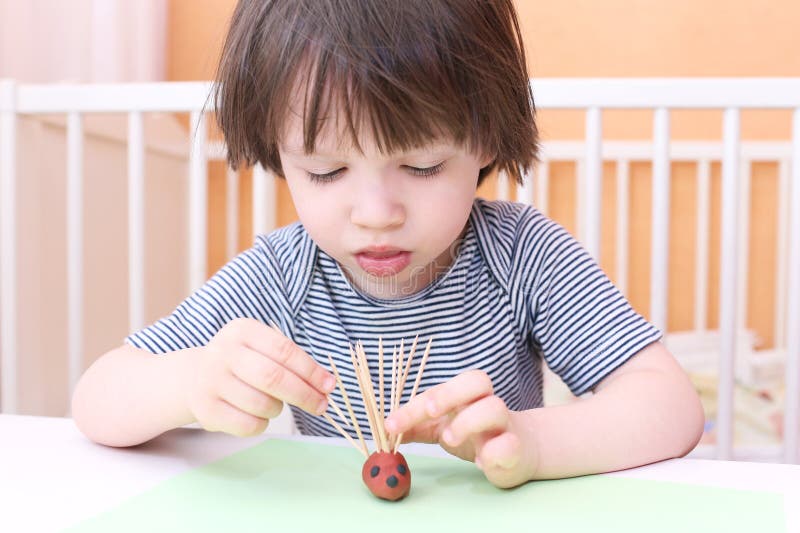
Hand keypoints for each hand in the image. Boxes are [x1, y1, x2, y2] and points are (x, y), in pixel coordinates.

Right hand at [185, 318, 334, 436]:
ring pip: (262, 404)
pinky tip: (256, 413)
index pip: (284, 350)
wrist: (195, 378)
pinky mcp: (206, 409)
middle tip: (321, 405)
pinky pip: (248, 424)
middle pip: (274, 378)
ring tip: (275, 403)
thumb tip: (326, 384)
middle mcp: (223, 352)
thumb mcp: (261, 348)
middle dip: (304, 394)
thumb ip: (292, 361)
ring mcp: (211, 381)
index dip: (311, 370)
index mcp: (242, 330)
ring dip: (279, 409)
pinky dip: (262, 423)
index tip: (329, 385)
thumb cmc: (242, 363)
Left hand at [384, 370, 537, 487]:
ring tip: (450, 440)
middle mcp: (486, 403)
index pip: (439, 389)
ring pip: (495, 407)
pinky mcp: (516, 449)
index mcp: (465, 396)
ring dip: (469, 422)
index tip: (391, 425)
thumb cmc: (475, 434)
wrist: (521, 451)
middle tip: (430, 412)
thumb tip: (386, 429)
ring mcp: (504, 424)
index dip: (414, 405)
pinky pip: (511, 443)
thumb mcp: (442, 427)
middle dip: (449, 393)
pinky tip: (482, 461)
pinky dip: (496, 451)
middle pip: (477, 380)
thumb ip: (417, 427)